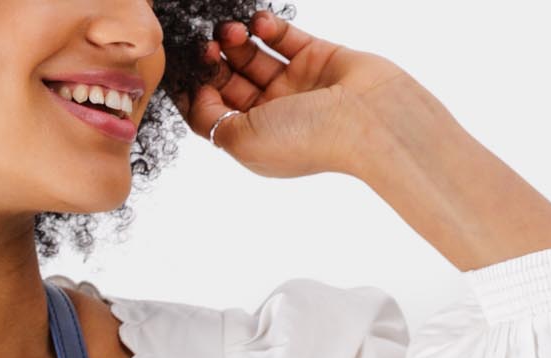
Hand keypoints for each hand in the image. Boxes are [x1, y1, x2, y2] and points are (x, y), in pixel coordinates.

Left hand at [174, 9, 411, 178]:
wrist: (369, 119)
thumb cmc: (306, 139)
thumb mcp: (242, 142)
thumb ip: (209, 121)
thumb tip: (195, 96)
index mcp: (251, 141)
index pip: (211, 113)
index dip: (193, 91)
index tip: (182, 69)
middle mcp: (271, 115)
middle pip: (228, 82)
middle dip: (213, 62)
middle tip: (205, 45)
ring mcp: (294, 85)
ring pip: (252, 57)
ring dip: (236, 41)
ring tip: (231, 31)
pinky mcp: (316, 57)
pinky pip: (283, 37)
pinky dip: (267, 26)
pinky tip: (257, 21)